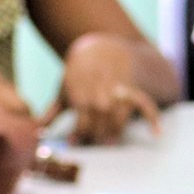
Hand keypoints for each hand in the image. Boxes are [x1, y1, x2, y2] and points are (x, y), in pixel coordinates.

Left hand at [44, 33, 163, 143]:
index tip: (77, 143)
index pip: (81, 117)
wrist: (102, 47)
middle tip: (96, 145)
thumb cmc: (79, 73)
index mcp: (79, 88)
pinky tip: (156, 133)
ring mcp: (117, 85)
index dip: (80, 133)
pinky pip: (145, 101)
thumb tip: (36, 133)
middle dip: (98, 134)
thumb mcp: (64, 87)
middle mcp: (98, 87)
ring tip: (111, 141)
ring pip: (119, 113)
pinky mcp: (133, 84)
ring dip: (116, 130)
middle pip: (100, 118)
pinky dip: (153, 117)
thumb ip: (52, 112)